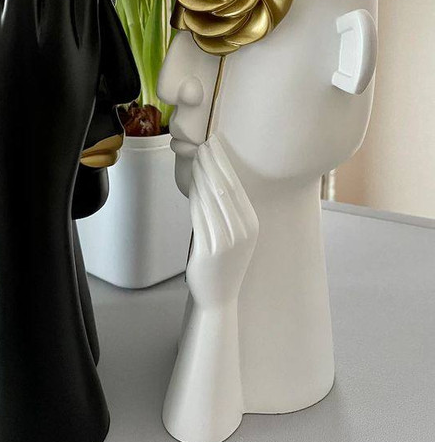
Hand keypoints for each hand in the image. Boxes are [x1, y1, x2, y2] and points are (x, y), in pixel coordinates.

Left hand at [187, 135, 258, 307]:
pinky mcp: (211, 248)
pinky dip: (195, 196)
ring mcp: (228, 240)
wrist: (219, 296)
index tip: (215, 146)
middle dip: (213, 163)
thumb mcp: (233, 235)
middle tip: (203, 145)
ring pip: (212, 198)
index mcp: (251, 225)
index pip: (237, 187)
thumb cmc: (222, 263)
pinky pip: (201, 215)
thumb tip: (211, 179)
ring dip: (202, 175)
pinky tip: (190, 183)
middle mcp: (243, 230)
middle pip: (225, 188)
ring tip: (195, 159)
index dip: (224, 164)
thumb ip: (226, 211)